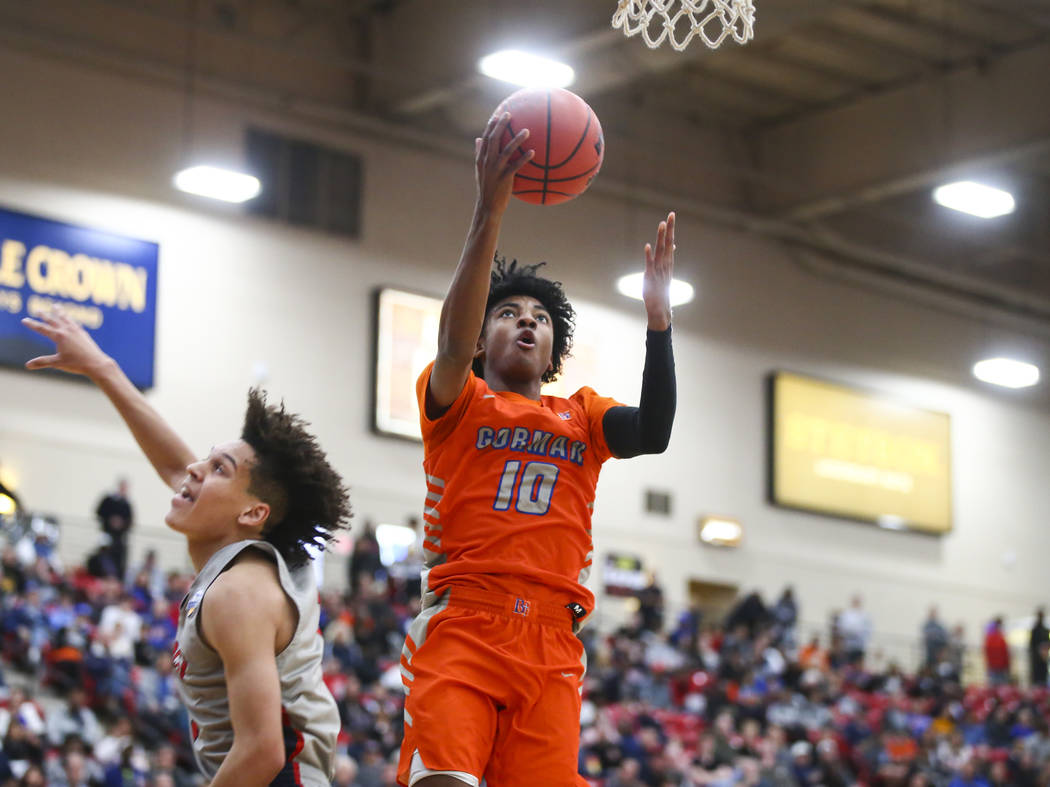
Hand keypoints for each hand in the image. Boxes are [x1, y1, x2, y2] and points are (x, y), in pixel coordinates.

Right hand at [21, 308, 113, 378]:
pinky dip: (70, 320)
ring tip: (56, 306)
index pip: (42, 329)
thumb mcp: (57, 363)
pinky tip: (70, 320)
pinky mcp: (83, 334)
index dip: (32, 324)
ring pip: (65, 318)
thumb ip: (42, 362)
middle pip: (53, 320)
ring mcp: (77, 331)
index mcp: (59, 336)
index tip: (24, 320)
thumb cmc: (77, 364)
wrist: (96, 363)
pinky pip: (75, 323)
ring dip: (59, 312)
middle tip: (38, 310)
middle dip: (44, 316)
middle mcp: (67, 330)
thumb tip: (27, 365)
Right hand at [474, 111, 533, 216]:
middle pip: (493, 139)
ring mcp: (495, 170)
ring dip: (517, 139)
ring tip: (527, 131)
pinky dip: (524, 158)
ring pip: (506, 151)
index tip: (498, 114)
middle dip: (501, 125)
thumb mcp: (480, 170)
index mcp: (481, 159)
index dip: (491, 125)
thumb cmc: (487, 188)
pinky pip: (516, 166)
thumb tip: (478, 139)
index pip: (485, 138)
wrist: (488, 207)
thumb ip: (480, 154)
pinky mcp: (504, 179)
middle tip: (510, 114)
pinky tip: (533, 152)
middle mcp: (487, 162)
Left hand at [642, 211, 674, 330]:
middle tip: (671, 214)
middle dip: (669, 229)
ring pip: (660, 252)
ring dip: (661, 238)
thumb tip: (672, 245)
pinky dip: (648, 256)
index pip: (670, 242)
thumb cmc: (661, 290)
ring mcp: (658, 271)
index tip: (671, 215)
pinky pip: (650, 265)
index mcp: (668, 262)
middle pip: (668, 243)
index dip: (670, 229)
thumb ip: (668, 257)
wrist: (660, 309)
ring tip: (661, 224)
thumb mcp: (665, 271)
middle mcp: (665, 265)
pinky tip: (646, 246)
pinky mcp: (650, 278)